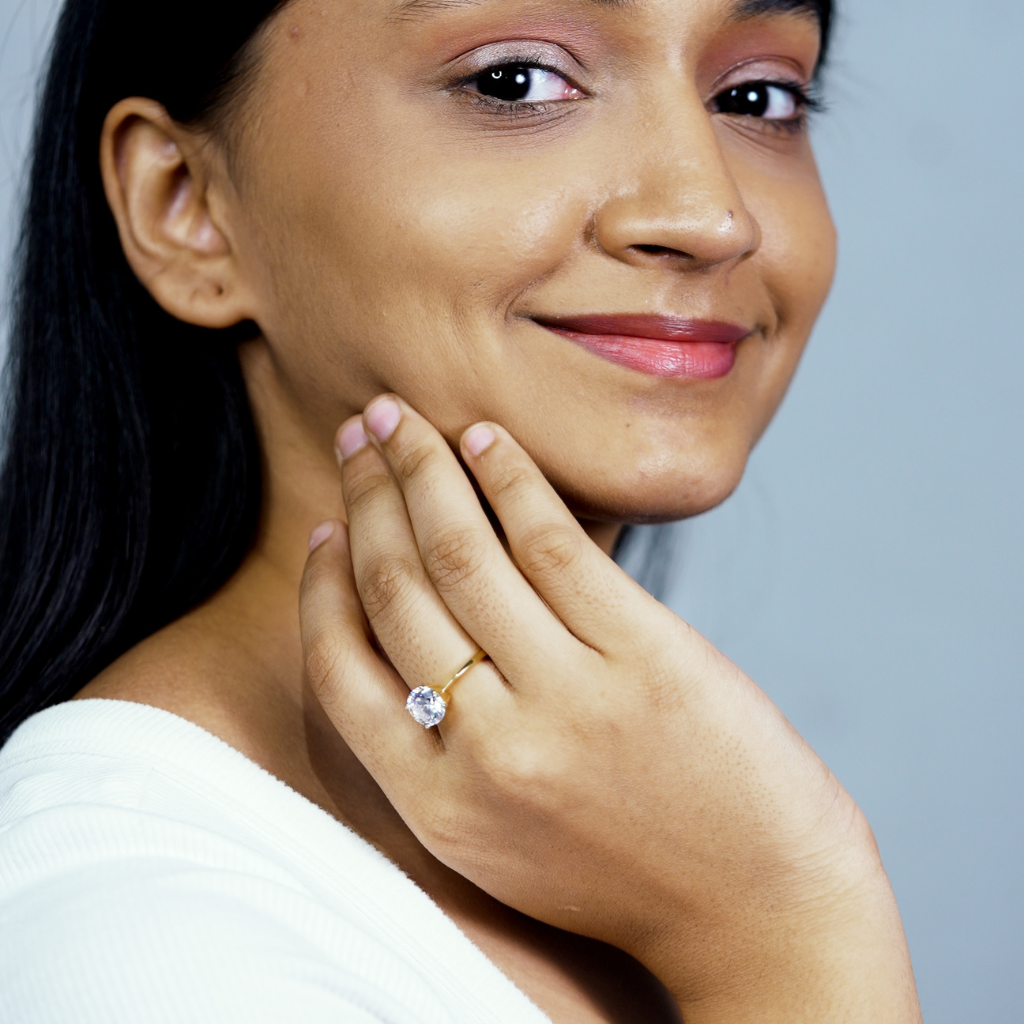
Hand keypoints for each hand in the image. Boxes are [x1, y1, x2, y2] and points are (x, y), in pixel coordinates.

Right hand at [299, 395, 920, 1023]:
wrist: (757, 911)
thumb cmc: (626, 872)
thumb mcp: (497, 841)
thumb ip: (438, 752)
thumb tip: (407, 627)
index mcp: (438, 805)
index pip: (340, 671)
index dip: (322, 585)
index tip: (327, 527)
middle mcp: (488, 749)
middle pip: (396, 589)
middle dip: (366, 497)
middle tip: (356, 437)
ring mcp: (567, 697)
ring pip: (461, 552)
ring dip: (422, 470)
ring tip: (403, 421)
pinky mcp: (642, 652)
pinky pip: (552, 542)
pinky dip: (509, 479)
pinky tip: (487, 441)